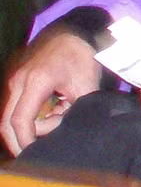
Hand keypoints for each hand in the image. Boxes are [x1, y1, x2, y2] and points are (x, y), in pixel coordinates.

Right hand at [1, 30, 101, 155]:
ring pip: (10, 115)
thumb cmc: (82, 57)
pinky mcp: (16, 81)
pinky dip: (29, 116)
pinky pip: (16, 106)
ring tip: (57, 119)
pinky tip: (51, 113)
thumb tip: (64, 134)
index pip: (20, 120)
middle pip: (7, 122)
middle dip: (20, 141)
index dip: (25, 141)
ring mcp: (14, 80)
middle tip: (36, 153)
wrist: (73, 32)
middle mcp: (18, 81)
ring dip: (28, 126)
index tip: (35, 154)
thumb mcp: (86, 86)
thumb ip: (75, 112)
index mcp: (36, 82)